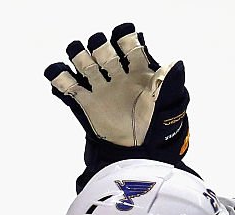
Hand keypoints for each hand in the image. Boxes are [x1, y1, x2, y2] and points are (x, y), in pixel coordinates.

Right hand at [44, 23, 193, 189]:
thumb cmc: (159, 129)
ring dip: (79, 55)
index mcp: (140, 74)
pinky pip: (69, 86)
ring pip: (84, 63)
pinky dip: (59, 77)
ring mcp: (102, 90)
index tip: (122, 39)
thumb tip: (177, 63)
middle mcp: (119, 78)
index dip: (125, 38)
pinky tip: (58, 73)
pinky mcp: (87, 104)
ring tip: (81, 59)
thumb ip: (170, 82)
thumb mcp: (169, 104)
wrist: (141, 156)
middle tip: (102, 56)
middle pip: (103, 51)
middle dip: (99, 47)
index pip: (130, 47)